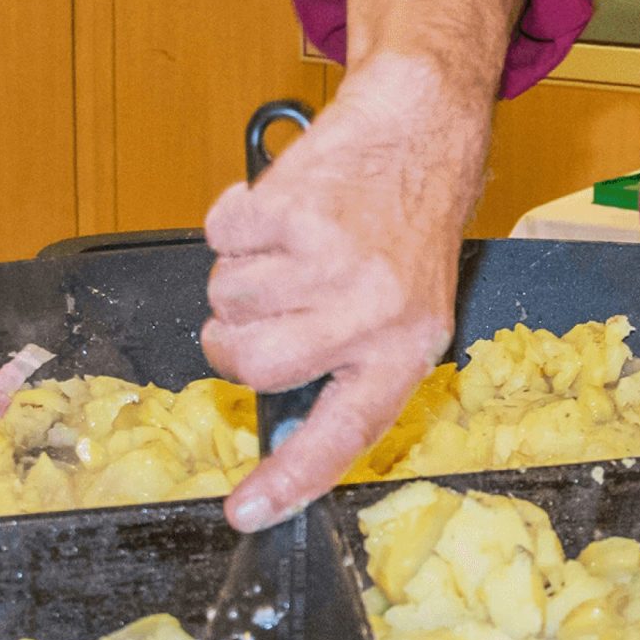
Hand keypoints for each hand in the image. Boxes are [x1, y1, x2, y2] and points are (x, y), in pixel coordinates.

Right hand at [203, 56, 487, 529]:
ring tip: (292, 244)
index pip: (343, 433)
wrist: (418, 126)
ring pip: (228, 300)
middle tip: (258, 312)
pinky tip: (279, 209)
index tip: (248, 512)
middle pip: (256, 366)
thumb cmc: (407, 221)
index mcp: (406, 347)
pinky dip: (234, 221)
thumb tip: (281, 413)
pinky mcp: (293, 210)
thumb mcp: (408, 309)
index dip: (291, 480)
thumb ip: (352, 362)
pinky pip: (220, 239)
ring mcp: (330, 261)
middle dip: (232, 343)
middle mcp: (372, 311)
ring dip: (241, 273)